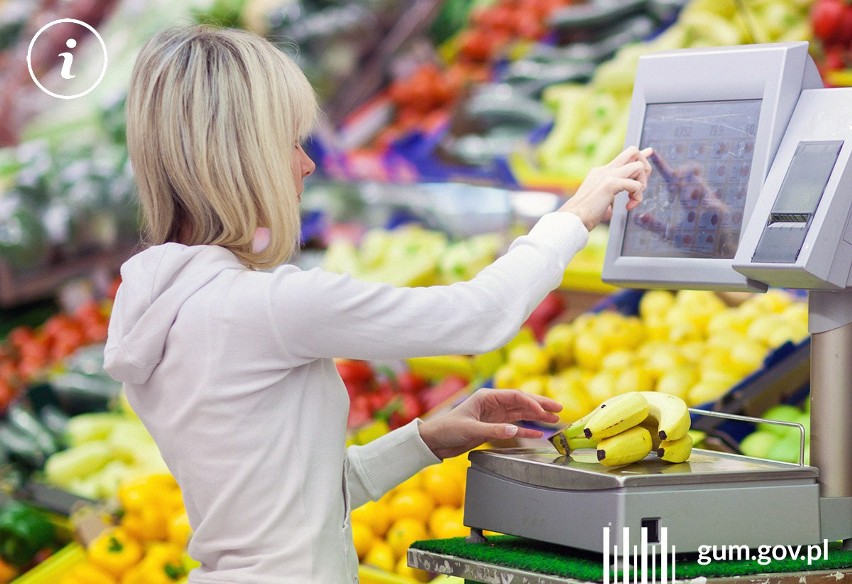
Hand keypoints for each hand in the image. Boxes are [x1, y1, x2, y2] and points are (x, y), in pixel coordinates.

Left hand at [417, 388, 561, 459]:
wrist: (435, 441)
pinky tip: (539, 433)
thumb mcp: (470, 429)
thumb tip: (514, 431)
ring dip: (537, 416)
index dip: (532, 403)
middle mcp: (492, 404)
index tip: (545, 412)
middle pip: (522, 402)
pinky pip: (514, 427)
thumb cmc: (447, 429)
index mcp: (486, 397)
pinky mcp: (493, 427)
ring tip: (555, 419)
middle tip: (559, 409)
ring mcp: (494, 415)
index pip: (515, 396)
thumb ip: (493, 430)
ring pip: (520, 414)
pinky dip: (526, 430)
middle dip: (541, 405)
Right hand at [559, 146, 652, 230]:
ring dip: (642, 183)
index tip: (650, 151)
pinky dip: (637, 196)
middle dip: (645, 165)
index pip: (623, 156)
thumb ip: (606, 201)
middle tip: (641, 185)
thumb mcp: (597, 203)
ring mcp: (607, 175)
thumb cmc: (583, 216)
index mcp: (600, 172)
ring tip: (634, 198)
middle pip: (633, 151)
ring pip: (638, 166)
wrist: (573, 218)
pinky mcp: (610, 184)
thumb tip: (610, 210)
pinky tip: (629, 207)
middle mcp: (604, 169)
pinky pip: (636, 184)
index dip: (640, 154)